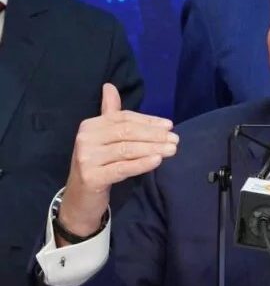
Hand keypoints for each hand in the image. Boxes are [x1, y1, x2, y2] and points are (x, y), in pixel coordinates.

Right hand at [57, 83, 178, 244]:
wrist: (80, 199)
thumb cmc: (97, 165)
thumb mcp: (103, 138)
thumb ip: (109, 113)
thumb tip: (109, 86)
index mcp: (90, 125)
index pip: (124, 118)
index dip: (148, 121)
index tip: (169, 125)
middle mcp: (85, 139)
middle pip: (127, 132)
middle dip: (154, 135)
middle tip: (175, 138)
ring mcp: (87, 158)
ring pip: (127, 150)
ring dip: (153, 148)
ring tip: (172, 149)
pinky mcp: (92, 177)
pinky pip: (123, 168)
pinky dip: (141, 163)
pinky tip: (157, 160)